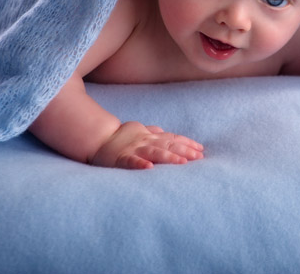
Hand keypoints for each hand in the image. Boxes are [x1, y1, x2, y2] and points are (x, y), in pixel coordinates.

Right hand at [90, 121, 204, 169]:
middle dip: (184, 150)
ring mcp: (134, 149)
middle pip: (168, 145)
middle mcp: (145, 142)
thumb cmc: (121, 137)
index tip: (201, 150)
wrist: (98, 138)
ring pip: (154, 152)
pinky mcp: (121, 158)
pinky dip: (140, 164)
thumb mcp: (139, 130)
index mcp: (150, 137)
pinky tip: (149, 168)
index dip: (187, 143)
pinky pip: (131, 161)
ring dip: (169, 156)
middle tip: (199, 157)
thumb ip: (153, 132)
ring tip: (182, 162)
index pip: (172, 139)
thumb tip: (166, 132)